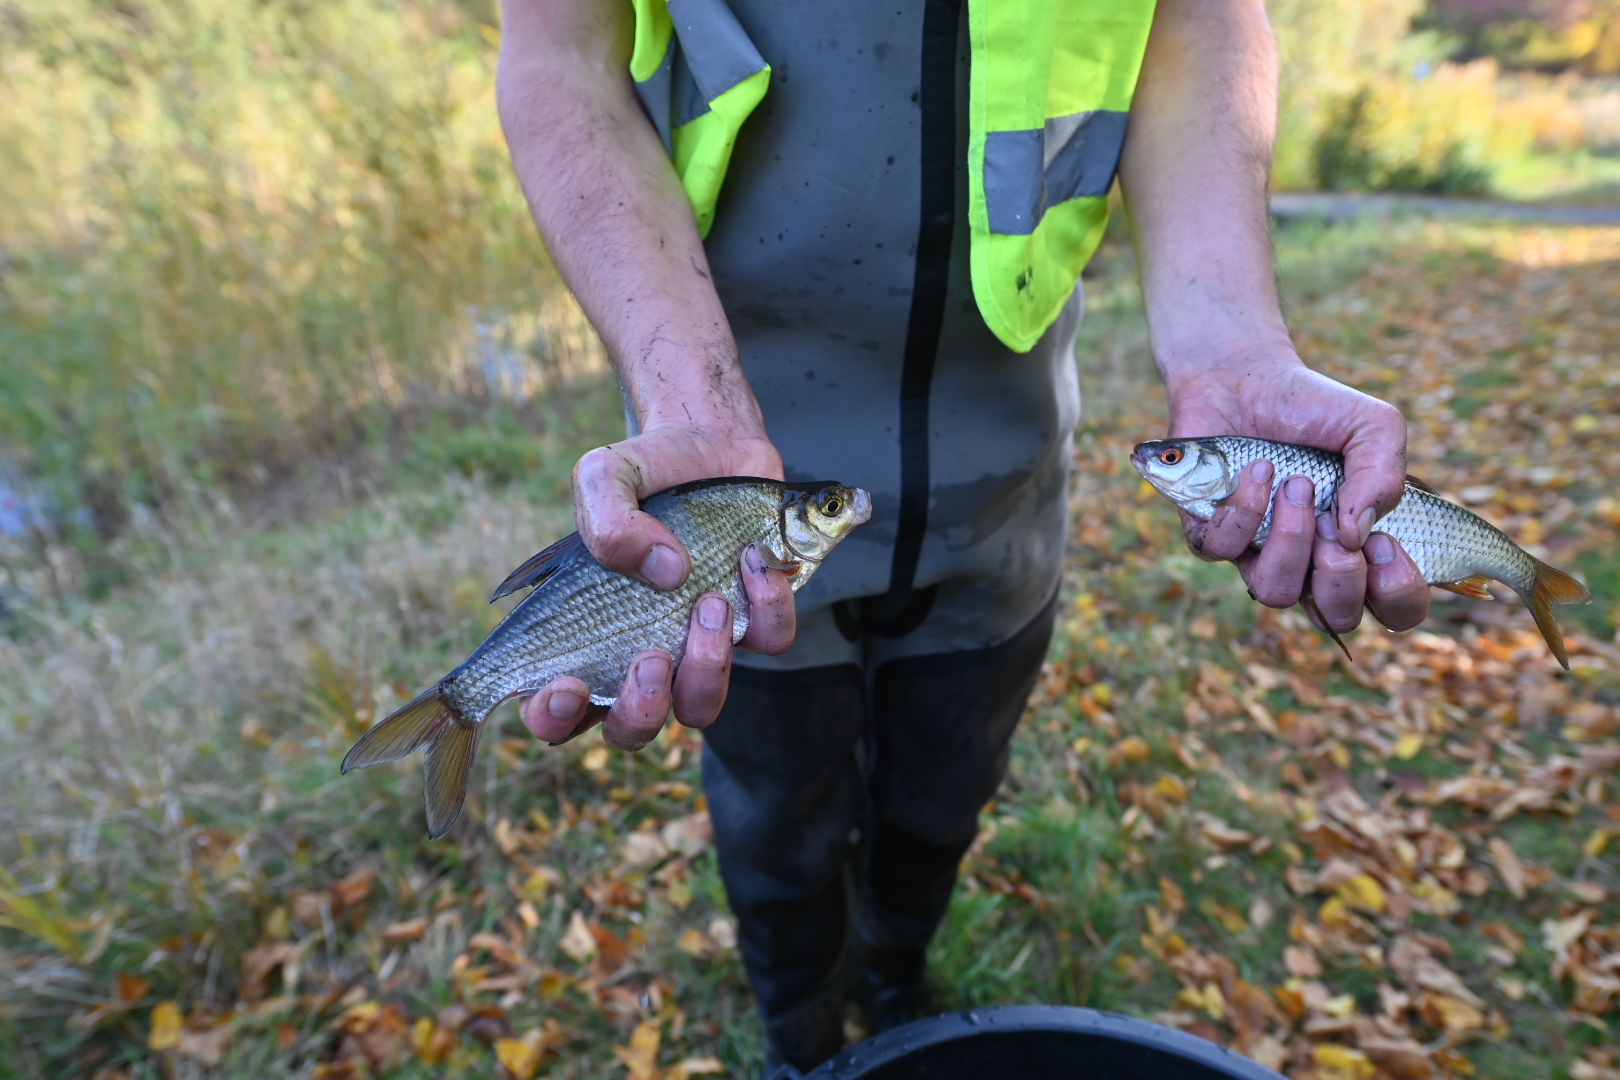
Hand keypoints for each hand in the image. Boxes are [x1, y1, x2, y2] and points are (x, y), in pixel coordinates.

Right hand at [518, 424, 795, 748]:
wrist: (712, 443)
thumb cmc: (645, 471)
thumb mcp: (604, 475)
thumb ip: (608, 520)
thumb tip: (664, 572)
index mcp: (585, 637)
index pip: (554, 711)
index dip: (553, 717)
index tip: (566, 686)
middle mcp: (640, 655)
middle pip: (631, 730)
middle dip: (642, 709)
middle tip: (650, 657)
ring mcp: (698, 646)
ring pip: (701, 706)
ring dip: (706, 667)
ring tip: (710, 602)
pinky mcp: (755, 622)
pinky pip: (768, 643)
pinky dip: (768, 606)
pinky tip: (754, 558)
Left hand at [1166, 350, 1429, 635]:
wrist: (1245, 377)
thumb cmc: (1315, 409)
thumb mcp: (1372, 426)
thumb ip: (1383, 475)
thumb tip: (1355, 534)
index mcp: (1359, 545)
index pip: (1394, 608)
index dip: (1397, 594)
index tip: (1385, 543)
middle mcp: (1310, 560)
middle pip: (1334, 617)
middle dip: (1341, 580)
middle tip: (1337, 529)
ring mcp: (1258, 552)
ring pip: (1275, 593)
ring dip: (1292, 540)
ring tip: (1296, 486)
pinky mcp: (1209, 534)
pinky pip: (1223, 549)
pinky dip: (1245, 508)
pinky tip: (1258, 470)